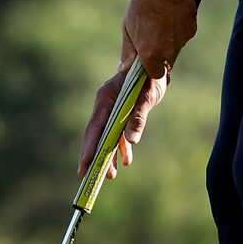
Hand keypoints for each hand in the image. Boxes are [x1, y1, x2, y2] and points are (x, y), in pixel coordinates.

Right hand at [79, 64, 167, 188]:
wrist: (156, 66)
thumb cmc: (151, 77)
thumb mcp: (147, 96)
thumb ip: (139, 117)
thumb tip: (132, 141)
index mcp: (106, 97)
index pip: (95, 126)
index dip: (90, 146)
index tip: (86, 164)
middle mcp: (105, 104)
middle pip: (96, 134)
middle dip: (93, 156)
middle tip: (88, 176)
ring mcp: (111, 110)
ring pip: (106, 136)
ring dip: (108, 155)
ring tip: (110, 176)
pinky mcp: (121, 114)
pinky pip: (118, 134)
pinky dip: (121, 147)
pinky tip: (126, 161)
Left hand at [120, 0, 197, 77]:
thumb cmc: (143, 5)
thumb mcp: (128, 28)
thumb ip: (128, 52)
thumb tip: (123, 68)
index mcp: (151, 55)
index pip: (156, 75)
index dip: (152, 69)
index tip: (147, 62)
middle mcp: (168, 52)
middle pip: (167, 63)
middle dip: (160, 55)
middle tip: (152, 37)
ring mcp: (182, 41)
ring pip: (176, 48)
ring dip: (169, 41)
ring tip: (160, 22)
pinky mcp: (191, 29)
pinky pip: (183, 35)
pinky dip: (178, 30)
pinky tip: (171, 15)